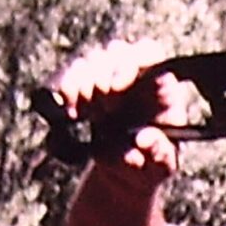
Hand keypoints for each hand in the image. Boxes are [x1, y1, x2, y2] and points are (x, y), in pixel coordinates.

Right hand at [49, 40, 197, 190]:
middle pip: (116, 51)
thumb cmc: (151, 166)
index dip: (131, 62)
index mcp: (161, 88)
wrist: (125, 174)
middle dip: (103, 76)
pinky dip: (64, 90)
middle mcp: (135, 76)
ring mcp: (107, 78)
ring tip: (87, 115)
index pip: (149, 52)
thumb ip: (159, 153)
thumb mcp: (161, 166)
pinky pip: (67, 76)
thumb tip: (144, 140)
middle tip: (102, 109)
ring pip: (90, 60)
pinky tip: (70, 111)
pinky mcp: (82, 88)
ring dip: (83, 85)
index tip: (115, 86)